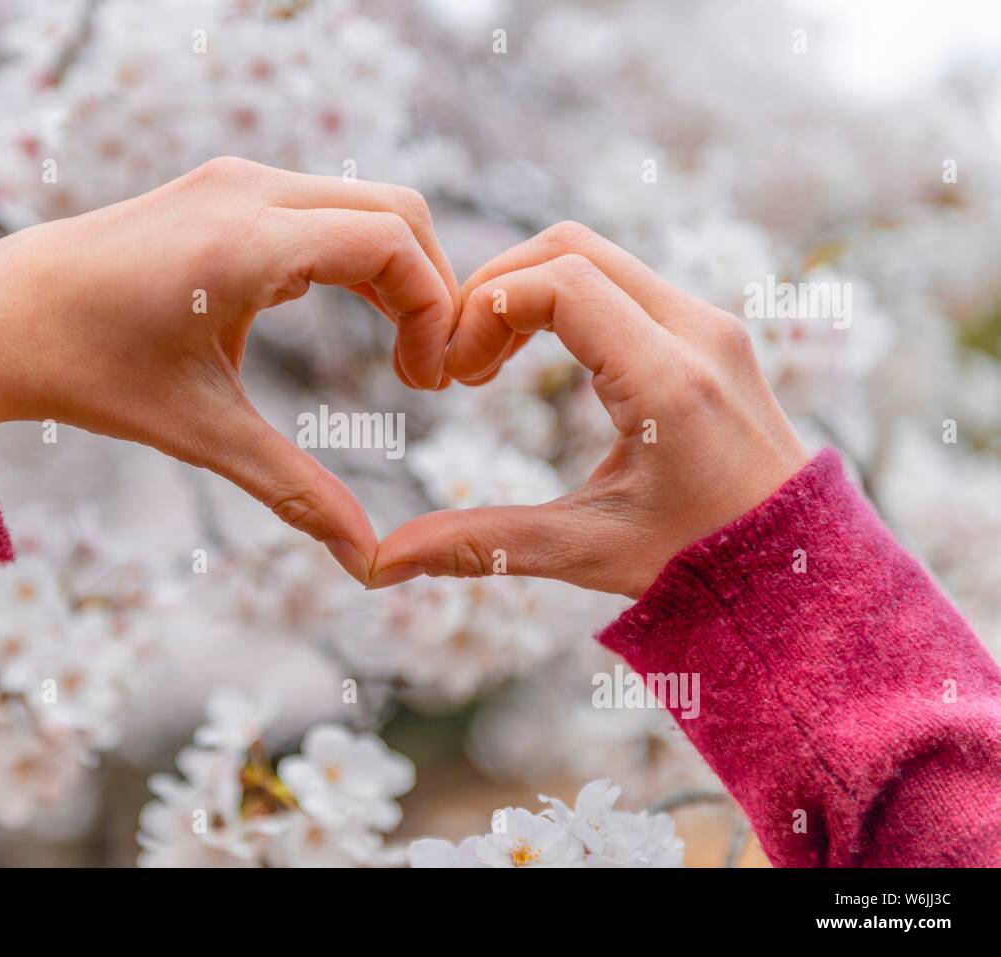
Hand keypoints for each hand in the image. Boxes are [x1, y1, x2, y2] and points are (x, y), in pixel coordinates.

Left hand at [0, 158, 459, 582]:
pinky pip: (322, 206)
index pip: (393, 243)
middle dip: (433, 287)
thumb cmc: (85, 372)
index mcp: (245, 241)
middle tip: (428, 372)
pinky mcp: (222, 189)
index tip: (432, 381)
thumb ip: (294, 489)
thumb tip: (365, 560)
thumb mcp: (199, 433)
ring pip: (363, 204)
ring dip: (398, 271)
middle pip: (397, 211)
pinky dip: (358, 255)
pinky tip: (355, 315)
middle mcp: (248, 189)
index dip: (437, 309)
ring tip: (401, 352)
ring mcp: (234, 179)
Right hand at [370, 222, 808, 597]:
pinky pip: (618, 278)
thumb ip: (484, 546)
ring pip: (593, 254)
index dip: (483, 309)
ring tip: (486, 363)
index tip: (452, 375)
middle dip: (491, 288)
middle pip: (569, 248)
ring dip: (523, 290)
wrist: (797, 566)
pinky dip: (559, 298)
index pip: (559, 283)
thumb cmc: (701, 564)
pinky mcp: (706, 327)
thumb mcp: (587, 552)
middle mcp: (696, 332)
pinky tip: (530, 357)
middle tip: (456, 361)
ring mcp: (707, 321)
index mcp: (668, 381)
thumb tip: (385, 562)